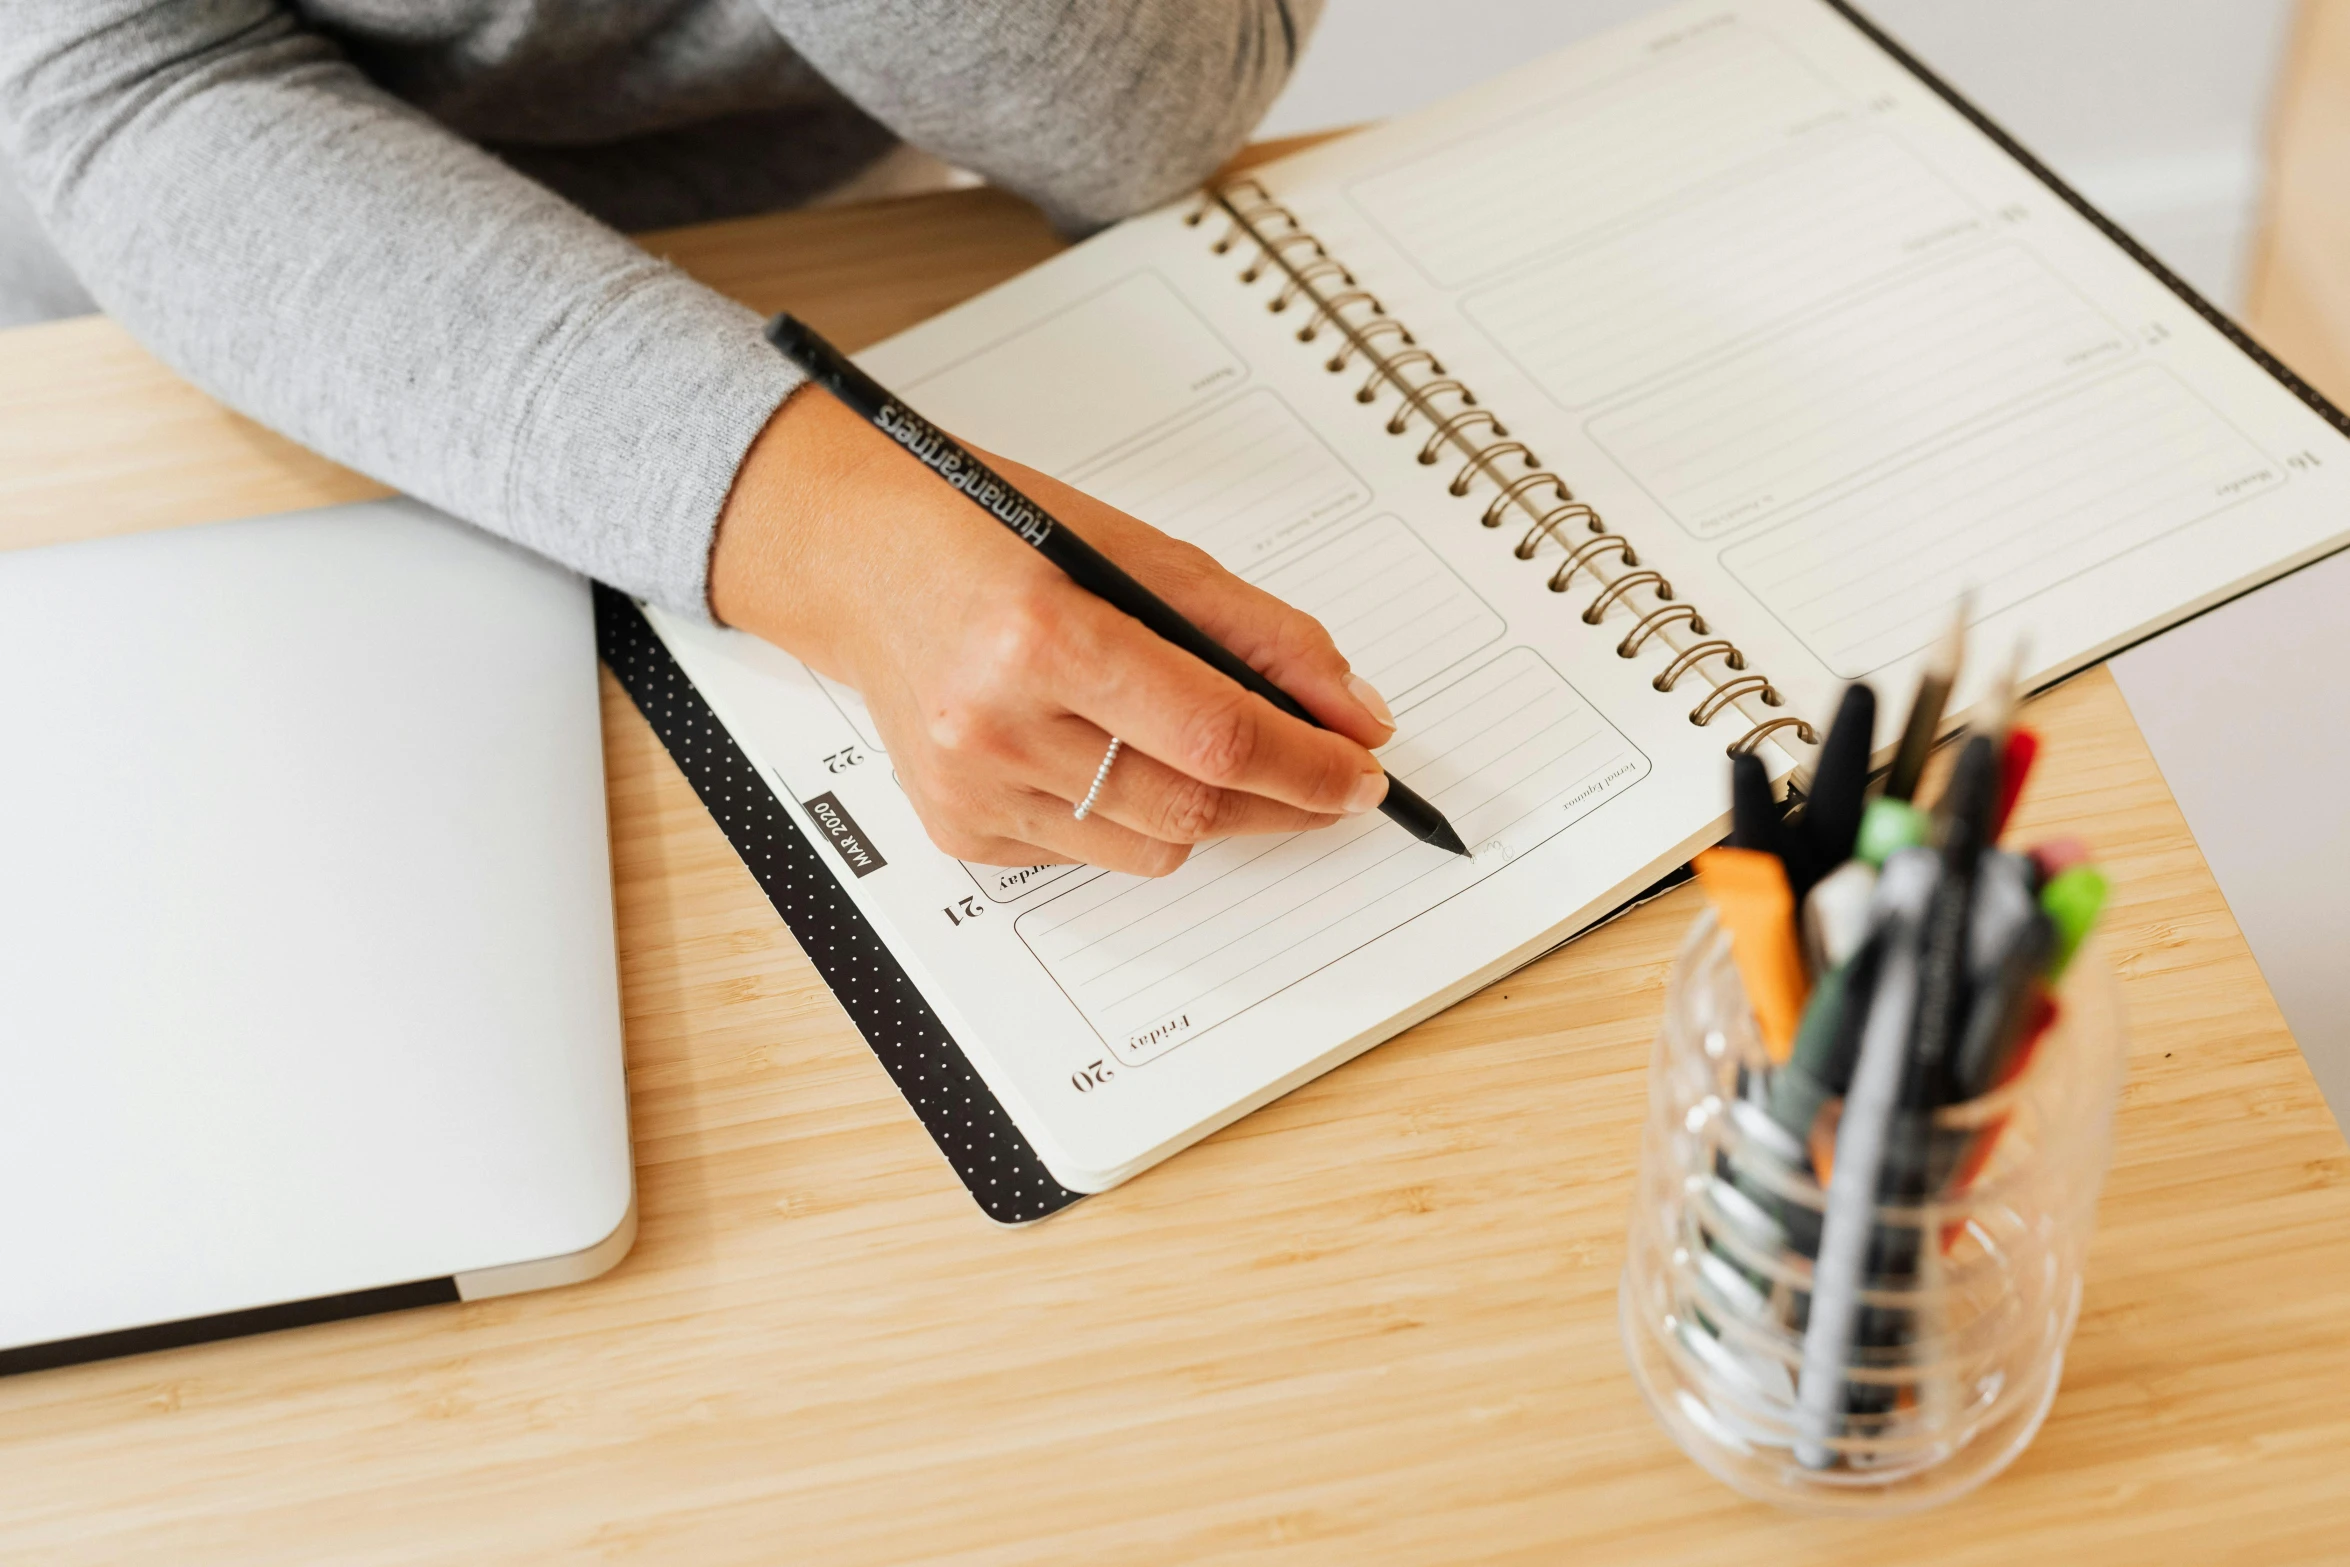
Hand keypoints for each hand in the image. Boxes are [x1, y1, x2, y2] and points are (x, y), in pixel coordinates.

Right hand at [709, 385, 1395, 875]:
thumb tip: (1354, 711)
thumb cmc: (983, 534)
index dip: (1310, 764)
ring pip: (1156, 848)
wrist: (854, 560)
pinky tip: (1113, 754)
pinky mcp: (961, 831)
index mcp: (1041, 634)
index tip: (1363, 770)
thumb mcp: (1133, 549)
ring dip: (1217, 813)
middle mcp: (994, 724)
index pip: (1216, 735)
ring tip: (1223, 756)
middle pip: (1193, 808)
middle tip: (1332, 777)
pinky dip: (1134, 817)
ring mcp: (970, 789)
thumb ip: (1257, 633)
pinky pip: (1095, 855)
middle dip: (1285, 800)